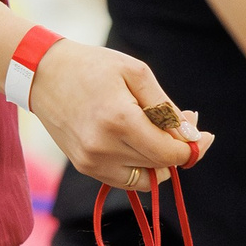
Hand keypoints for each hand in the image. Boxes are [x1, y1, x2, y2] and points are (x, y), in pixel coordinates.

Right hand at [30, 43, 211, 189]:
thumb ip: (166, 107)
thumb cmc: (92, 66)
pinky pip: (126, 179)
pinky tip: (140, 141)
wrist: (42, 74)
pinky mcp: (85, 167)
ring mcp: (92, 162)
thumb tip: (191, 138)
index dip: (192, 148)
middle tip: (181, 122)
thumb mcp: (135, 73)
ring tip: (159, 130)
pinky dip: (140, 166)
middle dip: (178, 149)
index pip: (169, 154)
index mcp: (119, 121)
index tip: (203, 135)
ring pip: (145, 179)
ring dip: (160, 160)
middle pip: (160, 167)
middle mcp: (104, 148)